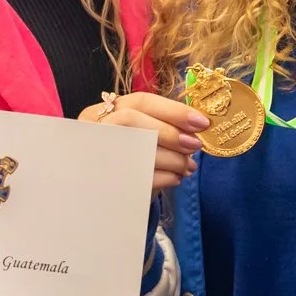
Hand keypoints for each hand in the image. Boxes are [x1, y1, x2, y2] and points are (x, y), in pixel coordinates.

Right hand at [82, 91, 205, 190]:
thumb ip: (162, 126)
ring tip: (188, 167)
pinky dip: (163, 177)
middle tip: (195, 145)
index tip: (202, 122)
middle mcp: (94, 127)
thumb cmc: (128, 158)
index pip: (141, 101)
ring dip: (171, 158)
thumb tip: (196, 127)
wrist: (102, 194)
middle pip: (131, 119)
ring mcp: (93, 153)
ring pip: (134, 147)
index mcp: (106, 110)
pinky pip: (136, 176)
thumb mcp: (140, 136)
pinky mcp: (100, 180)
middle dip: (169, 132)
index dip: (174, 110)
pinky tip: (175, 179)